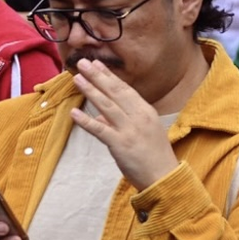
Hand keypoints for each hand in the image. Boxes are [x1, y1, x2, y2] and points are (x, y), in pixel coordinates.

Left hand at [69, 59, 179, 190]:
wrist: (164, 177)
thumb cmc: (154, 155)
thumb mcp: (143, 132)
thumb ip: (122, 121)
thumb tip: (100, 115)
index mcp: (145, 111)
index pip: (124, 89)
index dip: (109, 76)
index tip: (97, 63)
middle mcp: (138, 116)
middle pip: (115, 92)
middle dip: (97, 76)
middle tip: (83, 62)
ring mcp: (129, 130)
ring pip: (106, 106)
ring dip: (90, 90)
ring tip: (77, 78)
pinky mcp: (120, 145)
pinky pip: (100, 130)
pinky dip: (86, 121)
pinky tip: (74, 113)